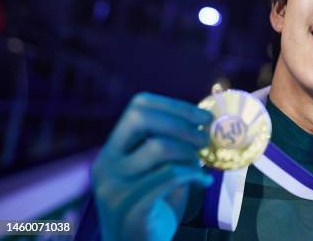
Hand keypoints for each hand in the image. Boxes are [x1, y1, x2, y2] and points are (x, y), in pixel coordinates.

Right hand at [91, 92, 213, 240]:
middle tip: (205, 138)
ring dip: (188, 152)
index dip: (174, 105)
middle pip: (141, 118)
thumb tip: (205, 122)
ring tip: (200, 165)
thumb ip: (172, 146)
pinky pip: (169, 176)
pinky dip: (193, 174)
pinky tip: (203, 181)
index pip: (137, 106)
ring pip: (157, 147)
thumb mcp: (159, 170)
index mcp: (112, 150)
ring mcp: (114, 186)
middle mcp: (107, 164)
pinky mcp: (131, 207)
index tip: (202, 117)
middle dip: (181, 123)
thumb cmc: (155, 207)